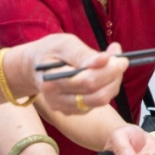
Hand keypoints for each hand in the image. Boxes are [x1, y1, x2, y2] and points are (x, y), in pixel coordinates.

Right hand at [14, 35, 129, 114]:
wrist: (33, 68)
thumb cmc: (49, 51)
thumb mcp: (63, 43)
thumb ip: (83, 53)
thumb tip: (105, 60)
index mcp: (51, 80)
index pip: (87, 81)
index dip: (108, 70)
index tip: (119, 55)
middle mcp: (57, 99)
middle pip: (97, 94)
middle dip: (114, 76)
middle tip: (121, 59)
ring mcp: (65, 108)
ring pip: (101, 100)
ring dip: (113, 82)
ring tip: (114, 64)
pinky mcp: (74, 111)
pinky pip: (98, 103)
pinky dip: (107, 88)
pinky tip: (105, 74)